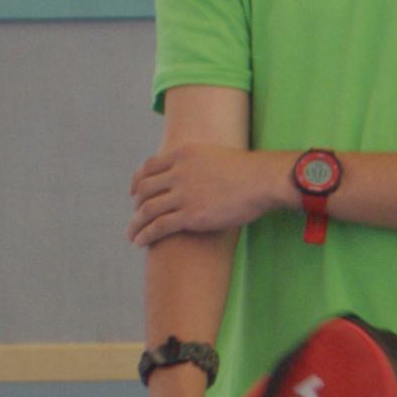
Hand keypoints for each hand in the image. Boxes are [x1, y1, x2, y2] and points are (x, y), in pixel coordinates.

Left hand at [129, 143, 282, 246]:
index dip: (136, 181)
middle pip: (144, 190)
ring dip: (136, 224)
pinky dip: (146, 235)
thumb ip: (197, 164)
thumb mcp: (215, 156)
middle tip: (136, 215)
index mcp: (183, 155)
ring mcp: (184, 194)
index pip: (148, 167)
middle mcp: (179, 173)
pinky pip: (159, 226)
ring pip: (147, 210)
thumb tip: (193, 176)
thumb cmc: (247, 172)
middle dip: (136, 205)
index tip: (134, 192)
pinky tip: (141, 242)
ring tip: (132, 235)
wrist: (264, 181)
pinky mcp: (191, 215)